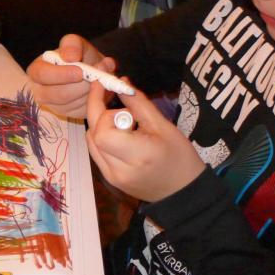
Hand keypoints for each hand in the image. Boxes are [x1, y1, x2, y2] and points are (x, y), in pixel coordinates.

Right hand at [26, 34, 114, 117]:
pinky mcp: (68, 114)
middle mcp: (41, 91)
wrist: (91, 69)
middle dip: (81, 85)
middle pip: (59, 94)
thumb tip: (70, 56)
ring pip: (72, 104)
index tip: (80, 71)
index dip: (61, 74)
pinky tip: (96, 88)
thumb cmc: (78, 55)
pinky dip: (92, 99)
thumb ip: (72, 44)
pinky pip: (81, 110)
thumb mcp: (75, 43)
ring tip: (100, 77)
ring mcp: (54, 105)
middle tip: (97, 75)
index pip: (42, 75)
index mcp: (37, 70)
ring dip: (89, 91)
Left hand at [85, 81, 204, 202]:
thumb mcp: (163, 126)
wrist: (183, 191)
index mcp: (137, 156)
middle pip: (94, 134)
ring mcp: (111, 177)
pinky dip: (102, 135)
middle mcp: (118, 170)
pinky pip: (96, 151)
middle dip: (99, 110)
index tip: (109, 88)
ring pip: (91, 141)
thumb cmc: (180, 157)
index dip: (102, 108)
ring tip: (121, 116)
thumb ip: (139, 104)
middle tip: (111, 93)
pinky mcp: (109, 179)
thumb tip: (121, 83)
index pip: (103, 131)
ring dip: (100, 123)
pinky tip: (118, 129)